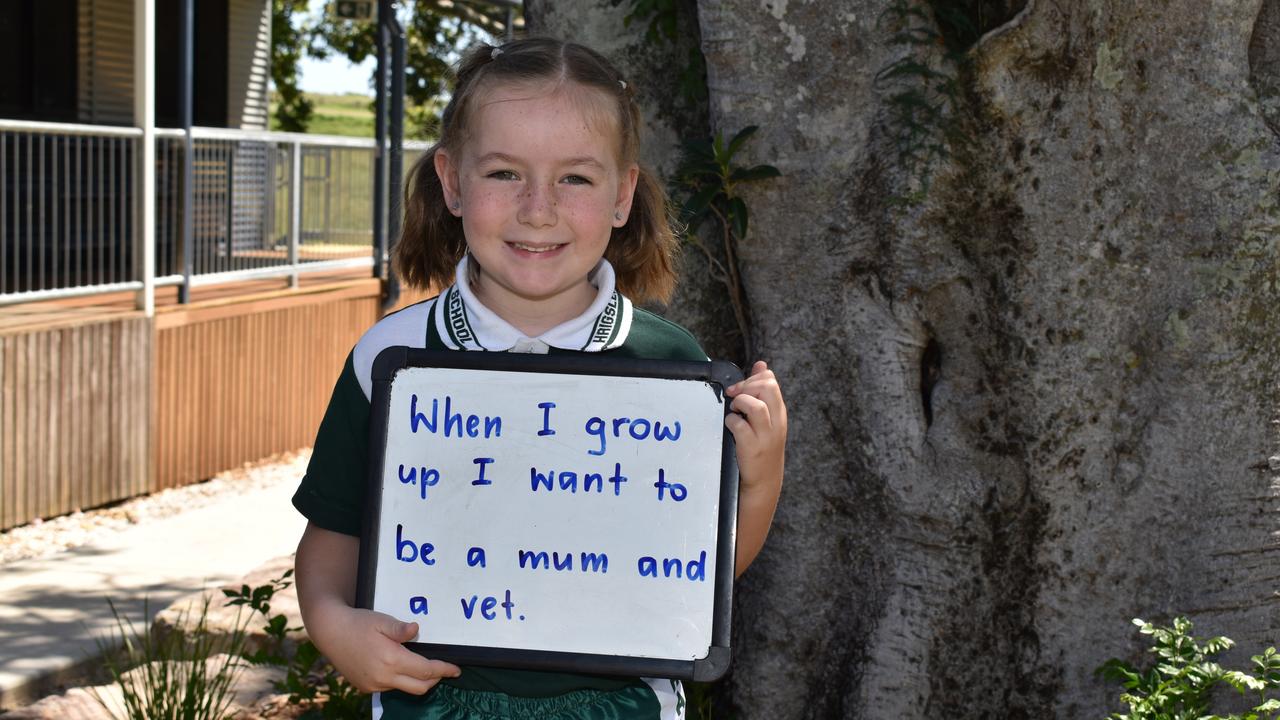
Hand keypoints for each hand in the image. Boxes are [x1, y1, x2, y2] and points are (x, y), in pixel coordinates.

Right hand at [294, 523, 459, 694]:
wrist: (330, 632)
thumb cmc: (358, 622)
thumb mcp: (381, 620)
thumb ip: (401, 629)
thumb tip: (417, 629)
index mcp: (391, 659)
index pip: (426, 670)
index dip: (443, 670)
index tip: (456, 669)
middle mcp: (383, 677)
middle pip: (420, 686)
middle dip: (435, 679)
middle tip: (444, 668)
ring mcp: (373, 685)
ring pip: (405, 689)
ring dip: (417, 680)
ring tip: (422, 666)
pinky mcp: (365, 687)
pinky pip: (390, 688)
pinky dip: (400, 680)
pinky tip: (399, 667)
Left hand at [725, 361, 786, 574]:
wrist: (763, 482)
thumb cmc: (762, 446)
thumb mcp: (767, 419)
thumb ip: (762, 392)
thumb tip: (761, 363)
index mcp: (779, 413)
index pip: (771, 381)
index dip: (754, 377)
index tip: (741, 386)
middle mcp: (776, 423)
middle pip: (766, 388)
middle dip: (746, 386)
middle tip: (734, 396)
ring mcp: (765, 436)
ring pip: (755, 405)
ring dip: (740, 403)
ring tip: (734, 411)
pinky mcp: (751, 448)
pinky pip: (739, 426)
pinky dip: (731, 422)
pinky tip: (730, 427)